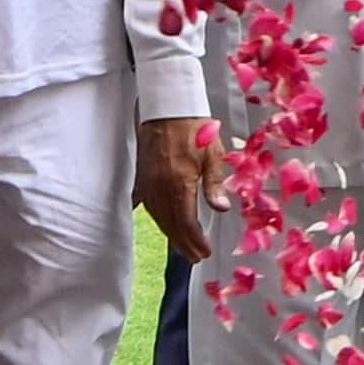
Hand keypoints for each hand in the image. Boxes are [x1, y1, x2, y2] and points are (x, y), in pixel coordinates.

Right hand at [135, 116, 224, 256]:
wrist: (167, 107)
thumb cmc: (194, 128)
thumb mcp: (213, 154)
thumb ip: (215, 184)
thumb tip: (221, 209)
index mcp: (179, 183)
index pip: (186, 222)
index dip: (195, 241)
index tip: (204, 252)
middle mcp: (160, 188)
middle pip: (171, 225)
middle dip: (183, 244)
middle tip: (195, 257)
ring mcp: (148, 184)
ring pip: (158, 218)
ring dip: (171, 235)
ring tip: (183, 247)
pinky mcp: (142, 177)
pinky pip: (148, 206)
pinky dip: (159, 219)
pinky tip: (166, 225)